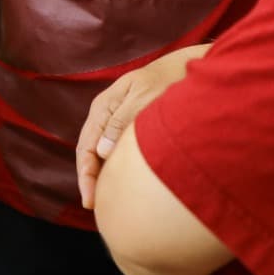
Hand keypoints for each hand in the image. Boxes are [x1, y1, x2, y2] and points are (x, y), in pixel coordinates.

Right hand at [76, 43, 209, 209]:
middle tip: (94, 207)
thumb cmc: (167, 81)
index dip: (86, 175)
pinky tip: (122, 181)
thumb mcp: (144, 98)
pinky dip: (114, 167)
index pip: (85, 147)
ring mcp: (117, 120)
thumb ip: (121, 122)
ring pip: (101, 152)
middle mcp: (106, 115)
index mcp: (103, 107)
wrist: (188, 68)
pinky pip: (116, 149)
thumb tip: (100, 152)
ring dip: (101, 175)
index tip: (91, 200)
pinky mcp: (131, 126)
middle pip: (89, 152)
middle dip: (90, 179)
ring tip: (106, 200)